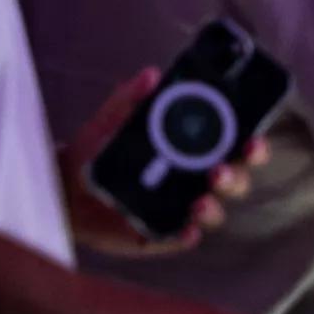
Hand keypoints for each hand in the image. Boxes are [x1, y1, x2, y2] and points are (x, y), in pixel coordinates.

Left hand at [59, 67, 266, 254]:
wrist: (60, 185)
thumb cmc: (95, 150)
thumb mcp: (110, 120)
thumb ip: (130, 98)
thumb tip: (150, 74)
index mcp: (194, 152)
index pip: (236, 150)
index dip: (252, 148)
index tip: (252, 140)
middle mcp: (194, 181)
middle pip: (233, 182)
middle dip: (235, 177)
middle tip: (219, 171)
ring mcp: (178, 209)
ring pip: (213, 212)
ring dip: (214, 208)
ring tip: (200, 201)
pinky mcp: (158, 234)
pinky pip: (179, 239)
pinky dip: (185, 236)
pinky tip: (185, 230)